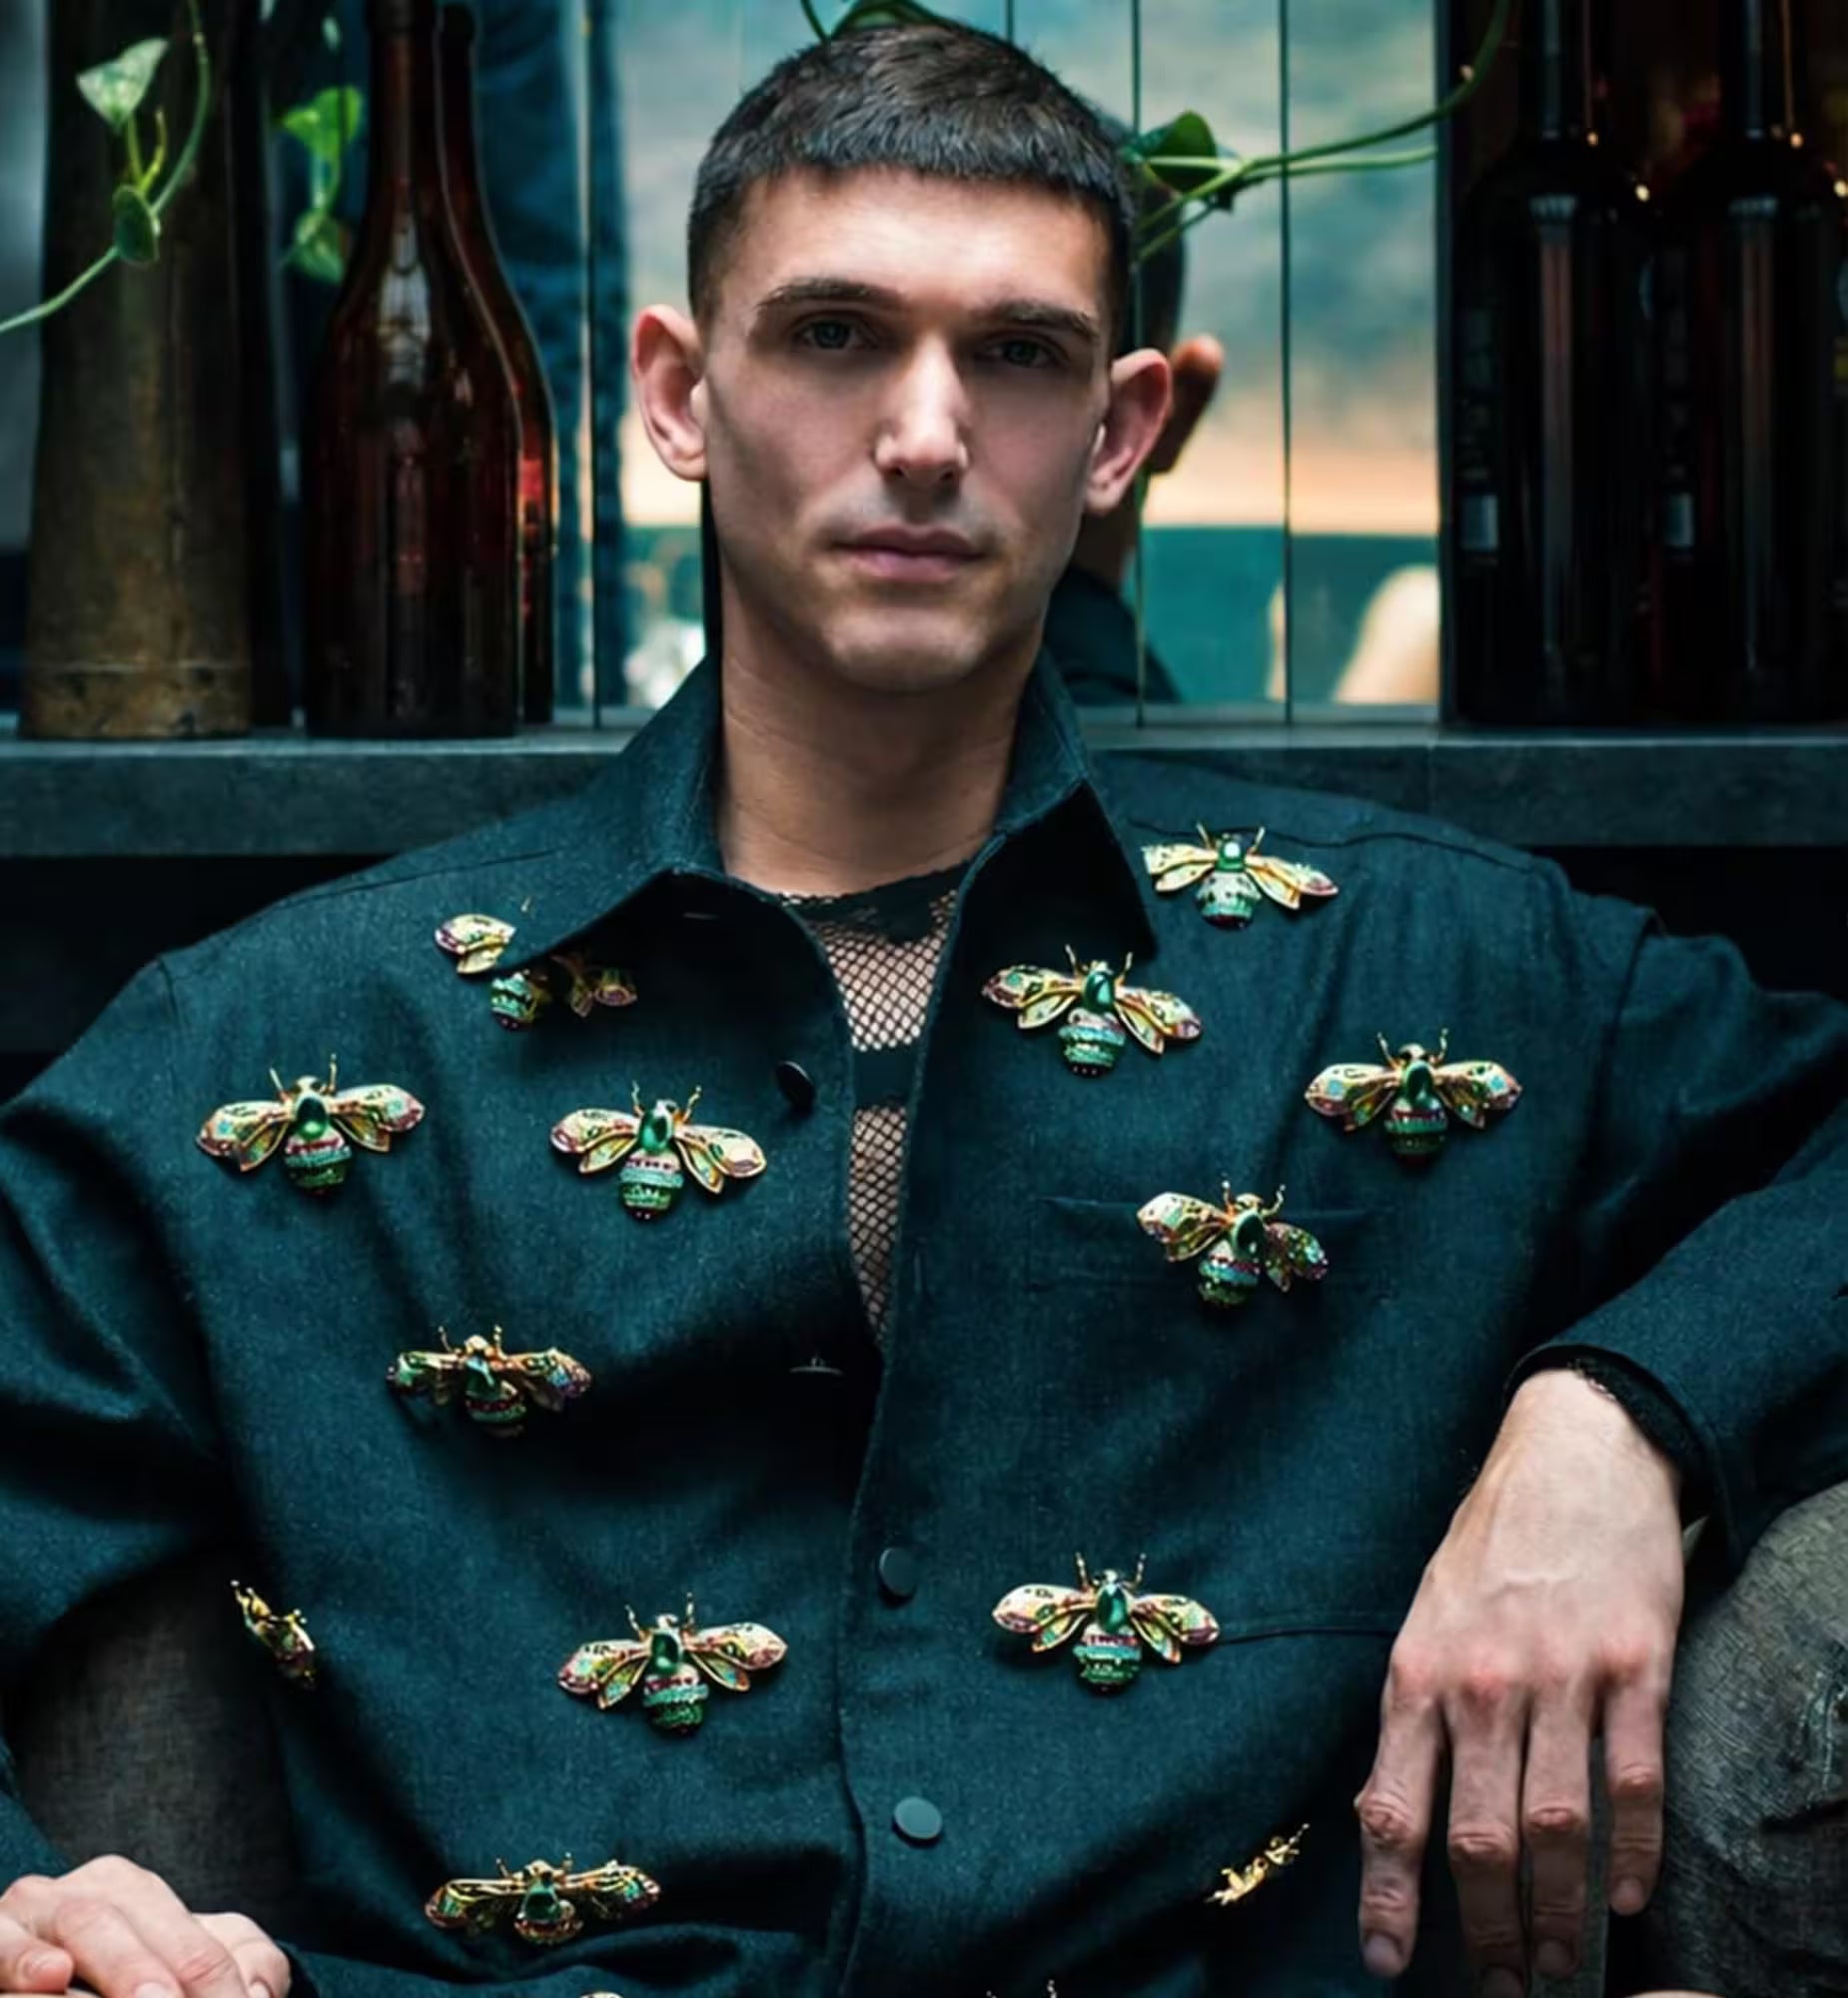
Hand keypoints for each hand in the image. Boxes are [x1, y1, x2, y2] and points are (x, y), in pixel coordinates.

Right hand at [0, 1855, 289, 1997]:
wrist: (42, 1977)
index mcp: (128, 1891)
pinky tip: (50, 1975)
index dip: (216, 1975)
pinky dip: (23, 1958)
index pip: (185, 1931)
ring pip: (76, 1924)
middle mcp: (76, 1896)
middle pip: (130, 1919)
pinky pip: (0, 1945)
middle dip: (163, 1968)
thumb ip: (237, 1963)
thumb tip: (259, 1992)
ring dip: (116, 1964)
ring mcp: (26, 1919)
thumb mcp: (182, 1963)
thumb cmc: (121, 1979)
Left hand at [1353, 1369, 1685, 1990]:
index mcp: (1416, 1673)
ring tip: (1557, 1967)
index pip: (1393, 1807)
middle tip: (1502, 1987)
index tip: (1390, 1962)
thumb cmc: (1488, 1546)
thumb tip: (1393, 1814)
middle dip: (1487, 1929)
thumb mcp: (1422, 1620)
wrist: (1571, 1453)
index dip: (1389, 1895)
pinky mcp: (1635, 1664)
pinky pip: (1634, 1781)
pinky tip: (1631, 1899)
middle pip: (1480, 1837)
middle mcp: (1481, 1682)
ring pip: (1555, 1825)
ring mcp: (1561, 1675)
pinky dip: (1633, 1853)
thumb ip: (1414, 1714)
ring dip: (1558, 1913)